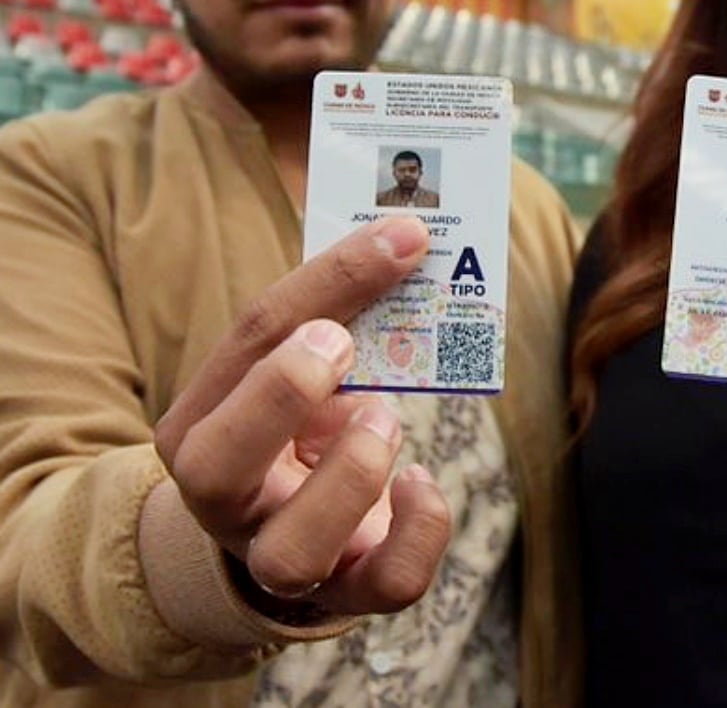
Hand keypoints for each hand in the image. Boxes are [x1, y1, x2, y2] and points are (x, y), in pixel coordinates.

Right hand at [154, 217, 451, 615]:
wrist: (286, 531)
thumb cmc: (295, 431)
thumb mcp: (291, 374)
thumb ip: (328, 322)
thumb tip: (402, 253)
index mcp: (200, 426)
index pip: (244, 344)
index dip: (325, 284)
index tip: (397, 241)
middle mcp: (224, 503)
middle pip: (215, 466)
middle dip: (283, 391)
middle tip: (343, 343)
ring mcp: (281, 558)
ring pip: (296, 550)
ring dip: (355, 470)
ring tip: (385, 420)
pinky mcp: (349, 590)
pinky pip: (390, 582)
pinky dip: (422, 524)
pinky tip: (420, 481)